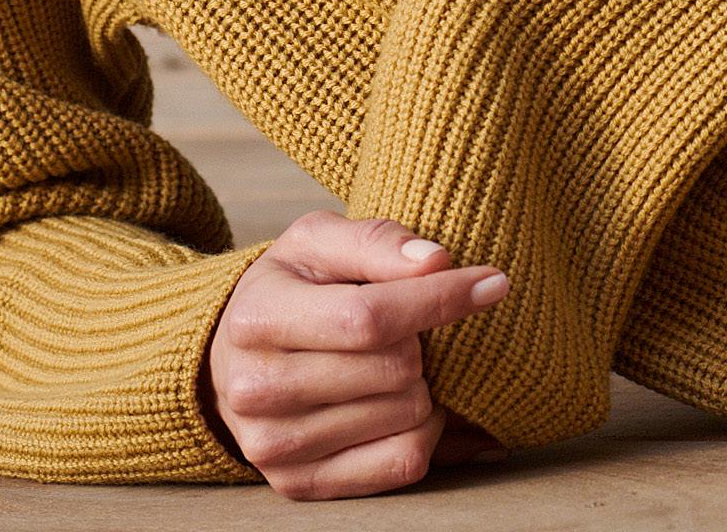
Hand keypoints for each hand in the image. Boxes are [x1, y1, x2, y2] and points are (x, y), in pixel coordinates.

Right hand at [202, 210, 509, 499]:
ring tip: (395, 365)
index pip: (369, 317)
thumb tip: (437, 262)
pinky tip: (403, 404)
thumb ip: (376, 242)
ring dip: (421, 386)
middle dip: (422, 342)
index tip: (493, 283)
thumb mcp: (318, 242)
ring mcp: (273, 446)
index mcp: (257, 319)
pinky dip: (424, 432)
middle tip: (408, 331)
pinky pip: (403, 463)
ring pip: (407, 417)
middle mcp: (255, 390)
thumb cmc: (292, 288)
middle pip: (395, 370)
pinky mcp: (299, 484)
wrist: (232, 357)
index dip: (441, 299)